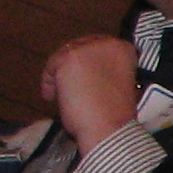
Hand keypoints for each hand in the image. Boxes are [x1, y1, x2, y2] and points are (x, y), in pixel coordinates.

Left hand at [42, 36, 140, 151]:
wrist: (109, 127)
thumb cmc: (115, 116)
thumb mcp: (119, 84)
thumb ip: (105, 71)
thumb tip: (86, 72)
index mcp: (123, 50)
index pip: (99, 45)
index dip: (88, 59)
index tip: (82, 70)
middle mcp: (106, 44)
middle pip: (80, 47)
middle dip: (71, 65)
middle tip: (65, 82)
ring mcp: (87, 50)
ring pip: (64, 56)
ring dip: (59, 75)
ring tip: (59, 94)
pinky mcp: (69, 59)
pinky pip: (51, 67)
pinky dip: (49, 83)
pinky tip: (52, 96)